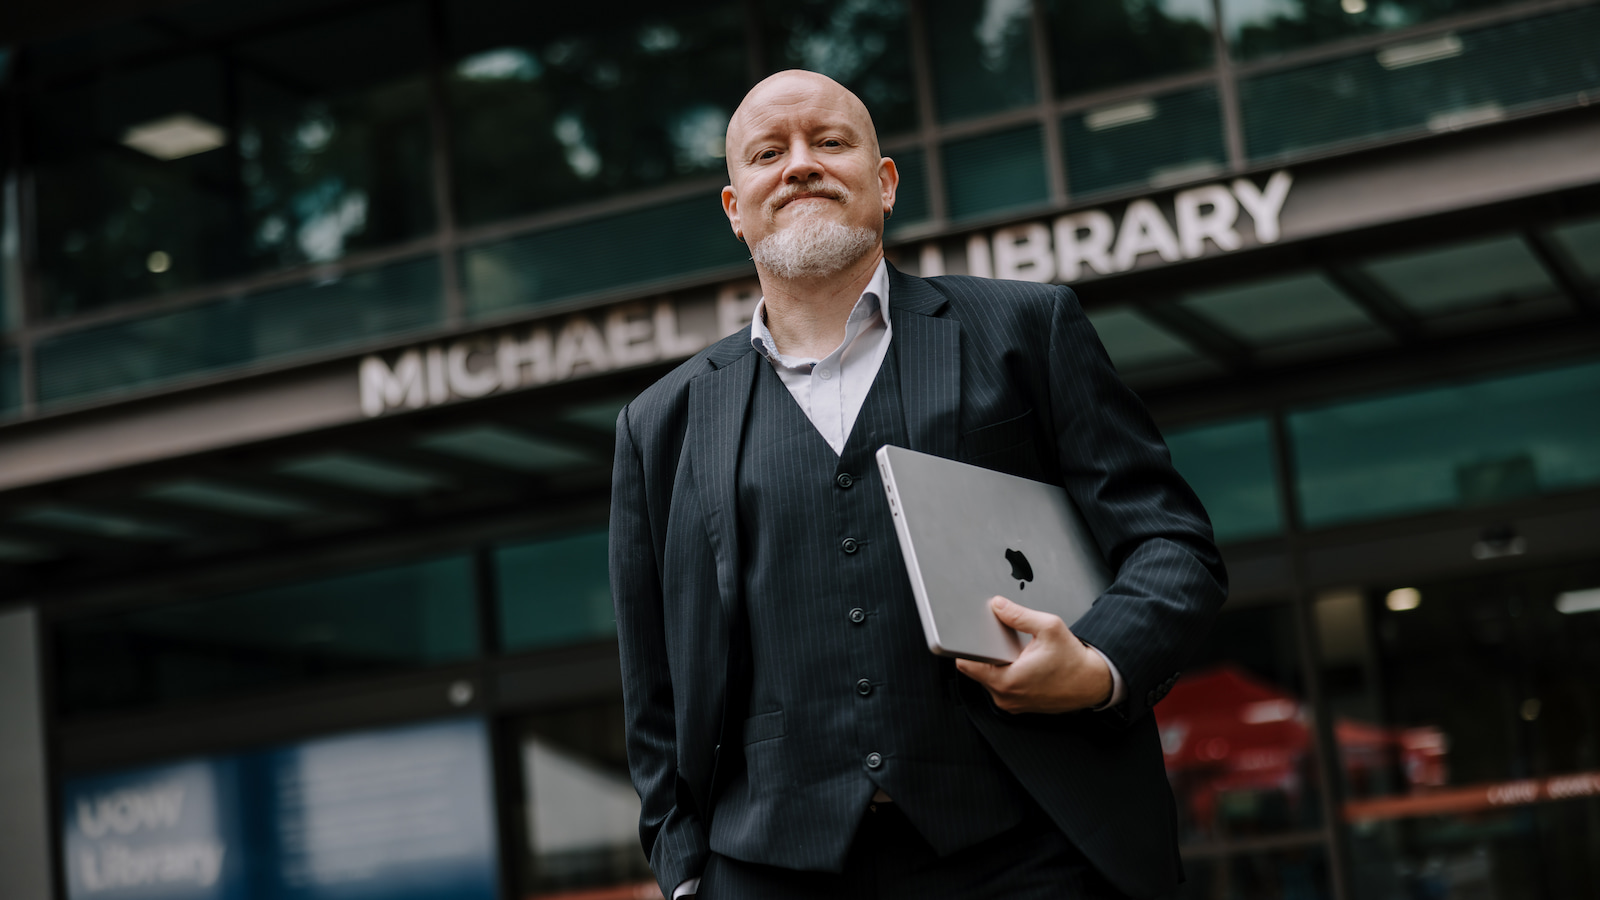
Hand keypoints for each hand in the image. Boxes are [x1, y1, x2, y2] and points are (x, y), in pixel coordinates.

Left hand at [954, 596, 1112, 713]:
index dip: (967, 647)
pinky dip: (1007, 675)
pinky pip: (1002, 687)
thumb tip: (997, 605)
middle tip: (1005, 643)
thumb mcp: (1048, 627)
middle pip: (977, 670)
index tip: (970, 637)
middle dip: (987, 654)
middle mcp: (1006, 697)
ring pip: (989, 679)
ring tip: (1018, 655)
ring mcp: (1012, 704)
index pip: (966, 665)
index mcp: (1008, 681)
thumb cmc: (1074, 660)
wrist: (1093, 682)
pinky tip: (1023, 665)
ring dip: (998, 665)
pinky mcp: (1018, 706)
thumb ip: (1018, 615)